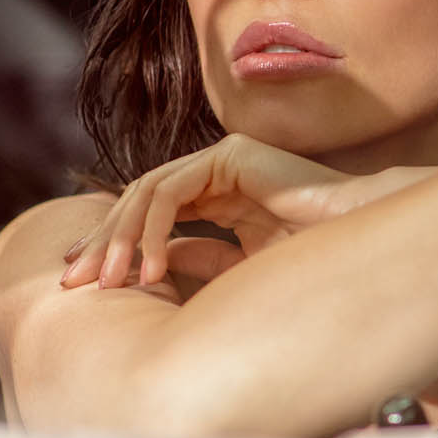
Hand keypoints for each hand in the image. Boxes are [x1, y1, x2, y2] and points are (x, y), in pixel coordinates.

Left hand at [61, 133, 359, 289]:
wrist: (362, 243)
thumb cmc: (314, 263)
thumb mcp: (240, 271)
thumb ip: (198, 264)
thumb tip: (150, 268)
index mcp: (221, 196)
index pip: (150, 214)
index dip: (113, 243)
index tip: (83, 278)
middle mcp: (218, 173)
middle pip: (138, 201)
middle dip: (104, 241)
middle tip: (75, 282)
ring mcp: (224, 159)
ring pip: (146, 193)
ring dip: (121, 239)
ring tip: (110, 283)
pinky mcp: (231, 155)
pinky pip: (171, 191)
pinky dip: (152, 231)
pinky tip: (149, 268)